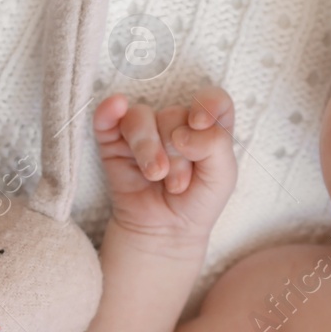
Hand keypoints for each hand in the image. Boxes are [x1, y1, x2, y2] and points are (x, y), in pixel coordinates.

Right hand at [93, 86, 236, 244]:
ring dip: (149, 149)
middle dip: (178, 154)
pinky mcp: (114, 143)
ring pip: (141, 117)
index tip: (200, 124)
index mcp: (208, 128)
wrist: (165, 233)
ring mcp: (144, 133)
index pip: (213, 99)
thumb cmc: (198, 202)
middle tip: (179, 184)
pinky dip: (109, 112)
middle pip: (174, 114)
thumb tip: (184, 132)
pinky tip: (115, 109)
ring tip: (156, 176)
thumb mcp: (222, 176)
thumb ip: (216, 145)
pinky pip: (108, 118)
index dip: (207, 103)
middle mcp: (176, 125)